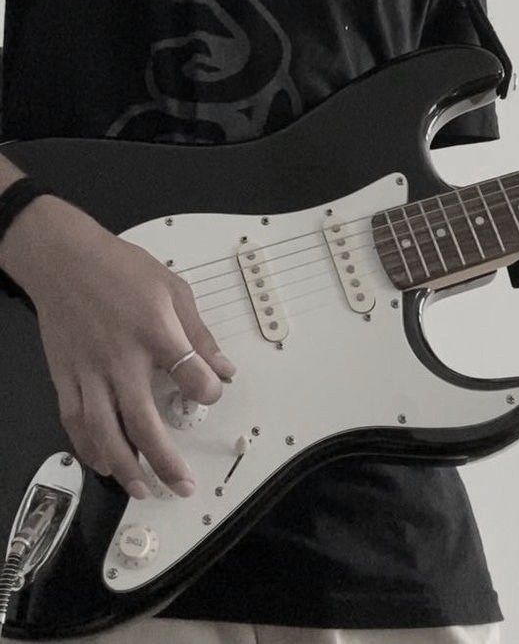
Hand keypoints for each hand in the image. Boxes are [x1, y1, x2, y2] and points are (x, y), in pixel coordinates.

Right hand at [15, 197, 236, 499]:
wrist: (63, 259)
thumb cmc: (121, 268)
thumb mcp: (173, 289)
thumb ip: (199, 333)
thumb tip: (224, 368)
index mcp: (154, 332)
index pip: (190, 375)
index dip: (208, 390)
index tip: (214, 392)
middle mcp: (120, 358)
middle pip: (142, 421)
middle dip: (165, 460)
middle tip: (182, 485)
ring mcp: (88, 371)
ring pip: (104, 431)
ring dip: (125, 466)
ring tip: (143, 489)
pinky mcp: (65, 376)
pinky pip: (75, 420)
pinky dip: (88, 447)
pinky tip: (103, 463)